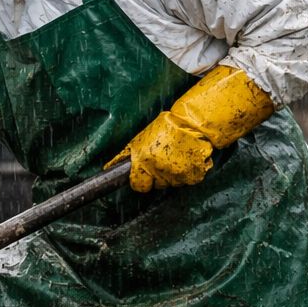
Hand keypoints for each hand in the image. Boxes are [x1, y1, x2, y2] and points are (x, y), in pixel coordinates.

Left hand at [107, 65, 276, 192]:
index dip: (139, 181)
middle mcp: (159, 169)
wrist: (196, 120)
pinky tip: (189, 158)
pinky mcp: (194, 175)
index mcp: (144, 160)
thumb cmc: (169, 125)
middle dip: (157, 177)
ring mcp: (177, 174)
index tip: (141, 177)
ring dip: (173, 174)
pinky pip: (189, 180)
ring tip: (178, 156)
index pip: (137, 185)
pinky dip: (190, 172)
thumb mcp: (143, 137)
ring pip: (172, 184)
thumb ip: (132, 153)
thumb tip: (111, 166)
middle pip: (155, 186)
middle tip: (163, 161)